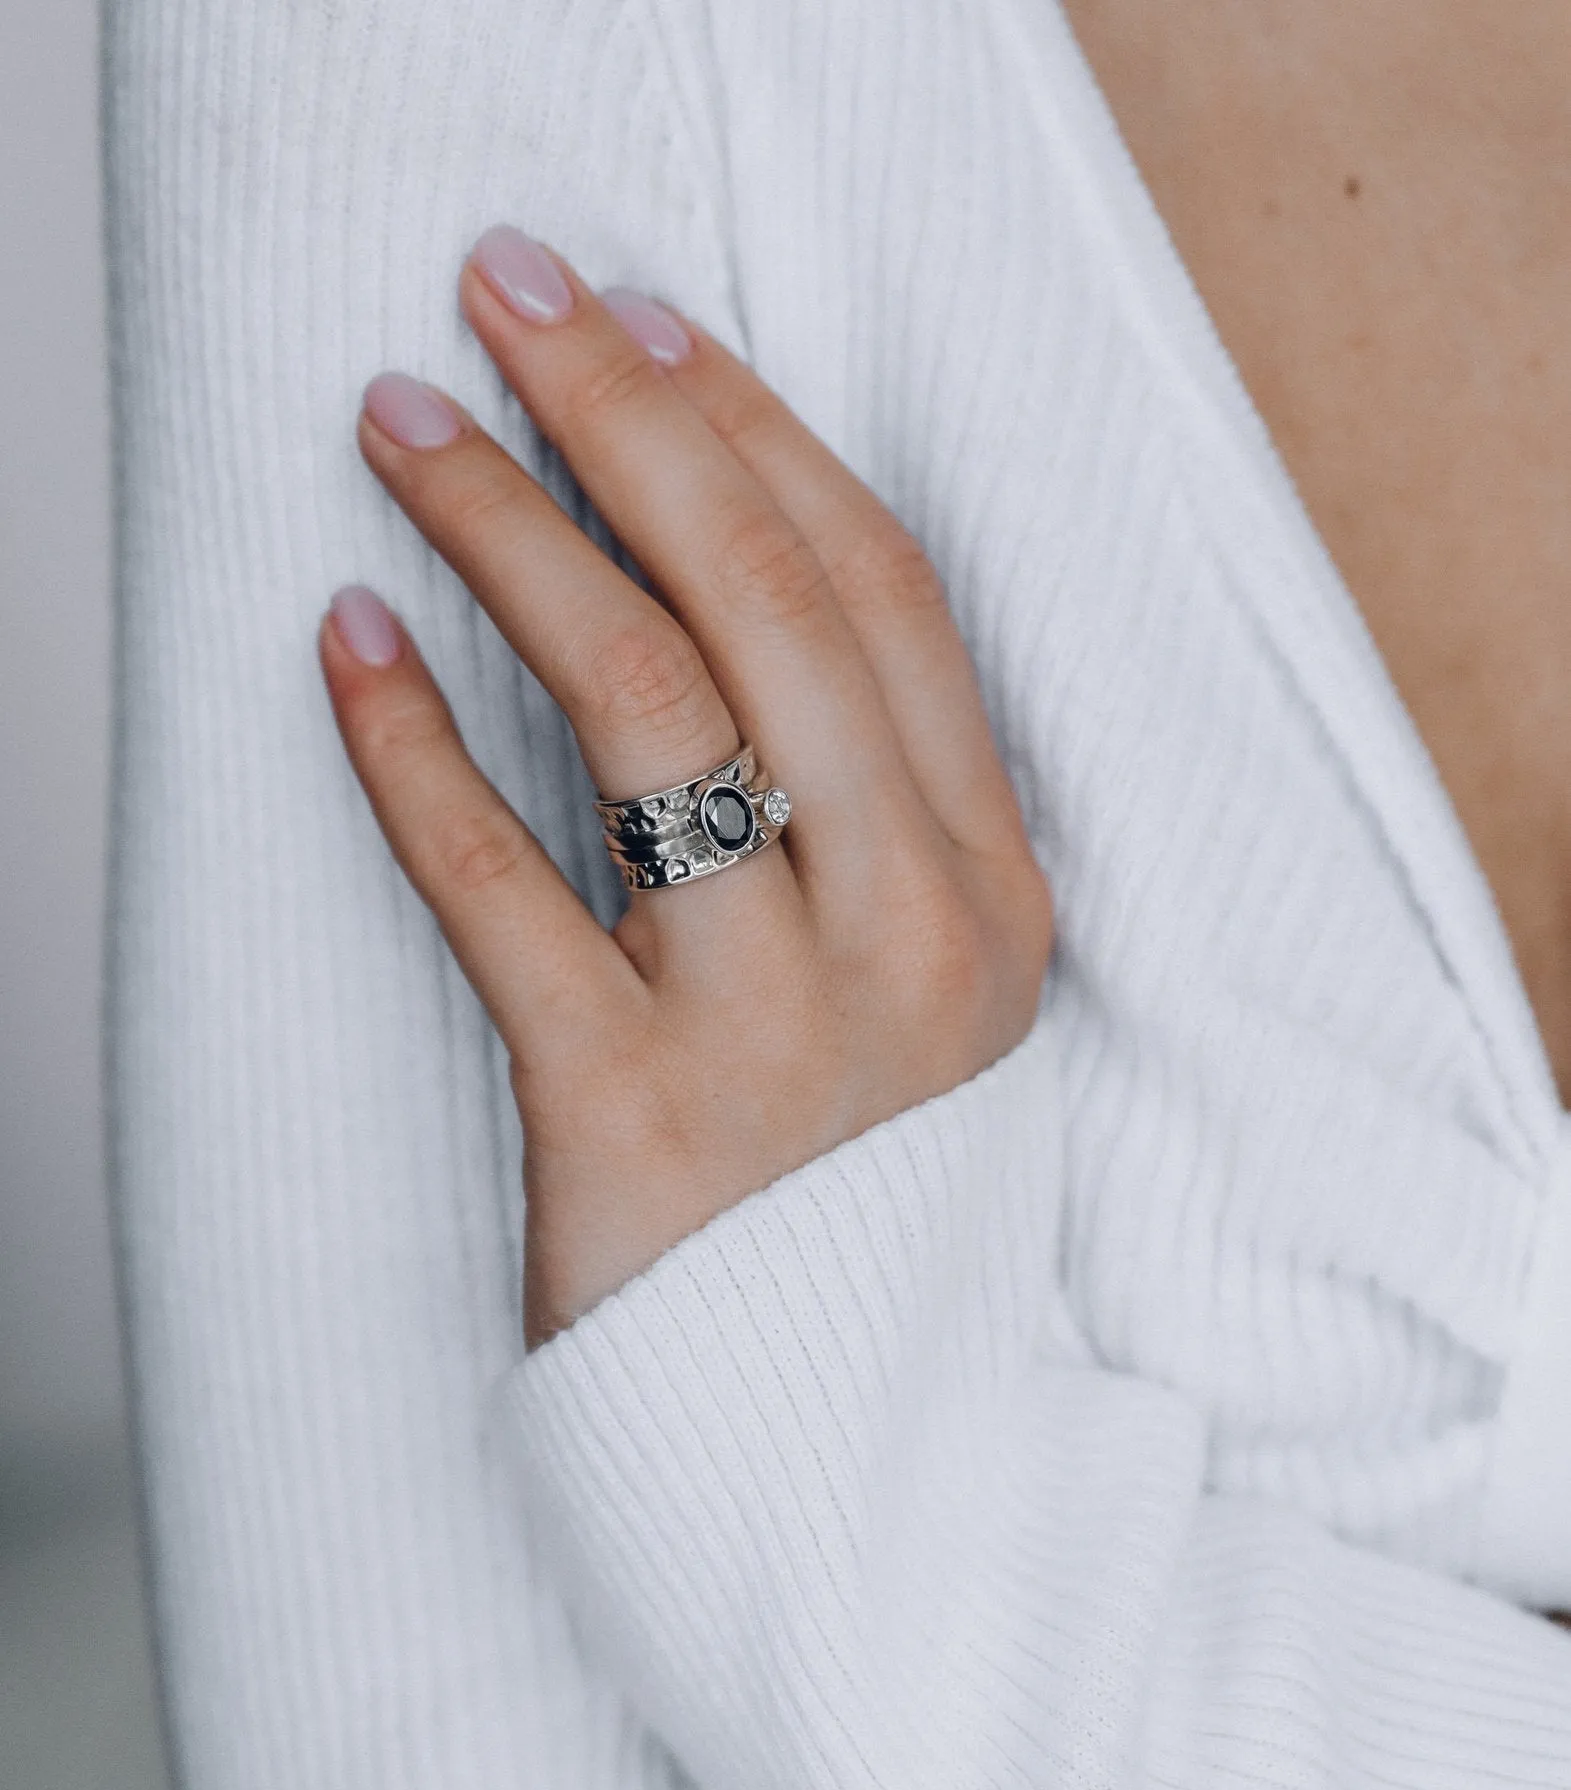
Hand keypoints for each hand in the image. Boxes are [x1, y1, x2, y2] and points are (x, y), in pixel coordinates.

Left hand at [318, 226, 1051, 1347]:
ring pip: (637, 704)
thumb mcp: (922, 1016)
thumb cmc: (857, 1220)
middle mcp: (913, 940)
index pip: (882, 599)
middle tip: (506, 295)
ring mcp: (779, 1032)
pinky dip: (405, 745)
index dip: (758, 436)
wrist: (844, 1474)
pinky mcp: (630, 1122)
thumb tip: (712, 608)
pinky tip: (346, 642)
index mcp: (996, 899)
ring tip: (402, 429)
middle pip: (769, 606)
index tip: (644, 325)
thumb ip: (868, 835)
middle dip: (629, 417)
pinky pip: (496, 885)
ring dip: (509, 531)